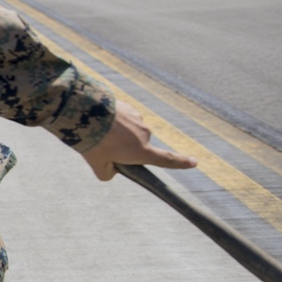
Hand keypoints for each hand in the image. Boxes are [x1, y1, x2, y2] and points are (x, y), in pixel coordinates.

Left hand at [82, 101, 197, 180]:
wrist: (86, 113)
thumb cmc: (94, 142)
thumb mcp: (97, 166)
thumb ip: (107, 173)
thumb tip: (112, 169)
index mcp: (141, 152)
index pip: (166, 160)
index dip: (181, 163)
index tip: (195, 162)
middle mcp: (144, 135)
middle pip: (137, 146)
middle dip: (123, 148)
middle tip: (102, 148)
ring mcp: (138, 119)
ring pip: (129, 131)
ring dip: (118, 133)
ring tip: (98, 133)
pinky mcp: (129, 108)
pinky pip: (124, 118)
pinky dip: (115, 121)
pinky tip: (101, 121)